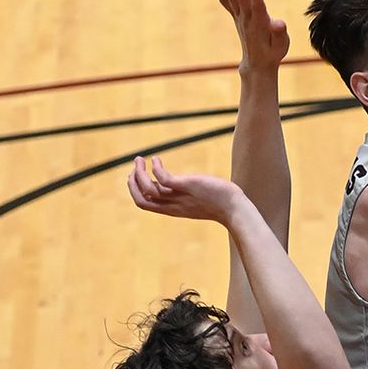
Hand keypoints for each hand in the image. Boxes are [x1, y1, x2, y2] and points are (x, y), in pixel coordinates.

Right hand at [128, 155, 246, 224]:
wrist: (235, 209)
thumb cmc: (221, 204)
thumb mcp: (197, 200)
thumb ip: (185, 195)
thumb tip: (180, 184)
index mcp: (173, 209)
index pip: (145, 204)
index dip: (135, 191)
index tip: (136, 177)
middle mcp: (173, 205)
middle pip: (141, 200)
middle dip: (132, 183)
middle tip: (133, 167)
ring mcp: (179, 197)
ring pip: (148, 190)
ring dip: (139, 173)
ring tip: (140, 159)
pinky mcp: (186, 186)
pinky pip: (163, 179)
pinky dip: (155, 168)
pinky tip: (157, 159)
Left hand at [216, 0, 288, 72]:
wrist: (257, 64)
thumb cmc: (273, 53)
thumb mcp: (280, 46)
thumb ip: (279, 34)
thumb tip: (279, 23)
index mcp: (261, 27)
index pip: (258, 10)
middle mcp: (248, 21)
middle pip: (244, 2)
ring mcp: (241, 19)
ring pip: (233, 1)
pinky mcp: (237, 17)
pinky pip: (227, 4)